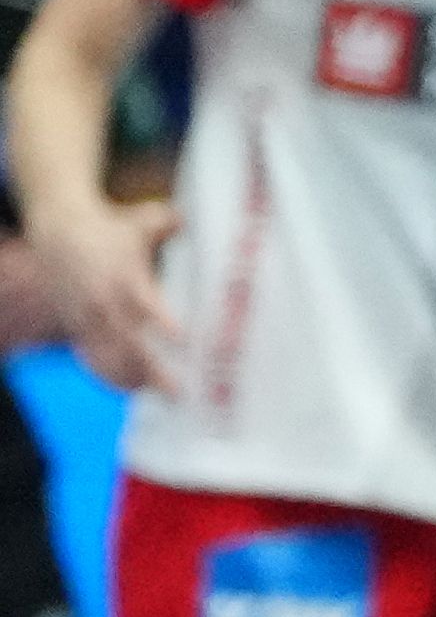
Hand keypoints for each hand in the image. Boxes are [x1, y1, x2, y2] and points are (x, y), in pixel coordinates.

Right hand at [34, 199, 181, 391]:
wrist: (60, 233)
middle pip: (128, 343)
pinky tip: (130, 389)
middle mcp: (103, 302)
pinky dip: (108, 375)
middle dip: (152, 369)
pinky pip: (91, 357)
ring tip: (159, 396)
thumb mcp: (144, 220)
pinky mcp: (77, 326)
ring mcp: (87, 318)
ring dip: (132, 379)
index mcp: (124, 276)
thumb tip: (194, 220)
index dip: (163, 325)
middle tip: (179, 390)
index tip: (184, 342)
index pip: (145, 305)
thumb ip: (172, 223)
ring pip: (108, 357)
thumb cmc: (111, 228)